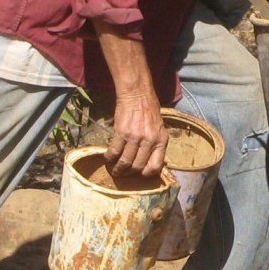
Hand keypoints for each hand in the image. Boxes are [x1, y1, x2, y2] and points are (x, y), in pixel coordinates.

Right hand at [92, 20, 168, 177]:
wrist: (137, 94)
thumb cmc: (149, 109)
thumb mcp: (159, 127)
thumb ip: (155, 143)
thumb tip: (149, 160)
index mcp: (161, 140)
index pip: (156, 166)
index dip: (147, 174)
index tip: (140, 175)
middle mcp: (150, 140)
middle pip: (138, 166)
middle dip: (130, 173)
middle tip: (124, 175)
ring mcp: (135, 137)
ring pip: (126, 161)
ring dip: (118, 169)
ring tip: (115, 171)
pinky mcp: (122, 132)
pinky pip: (115, 151)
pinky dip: (110, 158)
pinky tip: (107, 159)